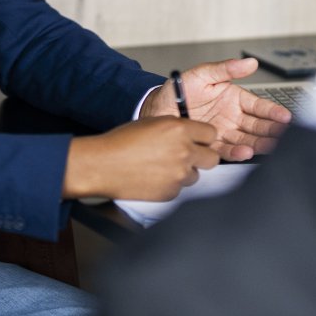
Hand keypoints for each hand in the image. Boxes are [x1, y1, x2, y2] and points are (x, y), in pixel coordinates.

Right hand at [63, 117, 218, 200]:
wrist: (103, 165)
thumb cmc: (122, 142)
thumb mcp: (152, 123)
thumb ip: (176, 128)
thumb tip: (191, 135)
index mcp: (179, 129)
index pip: (211, 134)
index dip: (204, 138)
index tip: (199, 141)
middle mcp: (184, 151)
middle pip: (212, 158)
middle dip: (202, 157)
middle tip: (187, 156)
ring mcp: (179, 174)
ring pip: (196, 175)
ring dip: (185, 172)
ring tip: (162, 167)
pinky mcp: (171, 192)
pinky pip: (180, 188)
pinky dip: (171, 184)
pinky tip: (154, 177)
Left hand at [140, 57, 290, 160]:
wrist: (156, 109)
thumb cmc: (178, 89)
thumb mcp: (202, 74)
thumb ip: (225, 68)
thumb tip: (249, 62)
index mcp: (234, 98)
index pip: (258, 105)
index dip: (272, 111)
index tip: (285, 115)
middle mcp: (232, 117)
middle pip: (258, 125)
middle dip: (272, 130)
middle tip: (285, 134)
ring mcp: (224, 133)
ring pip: (248, 140)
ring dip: (260, 143)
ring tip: (271, 145)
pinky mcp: (213, 146)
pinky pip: (229, 151)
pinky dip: (238, 152)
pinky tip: (246, 152)